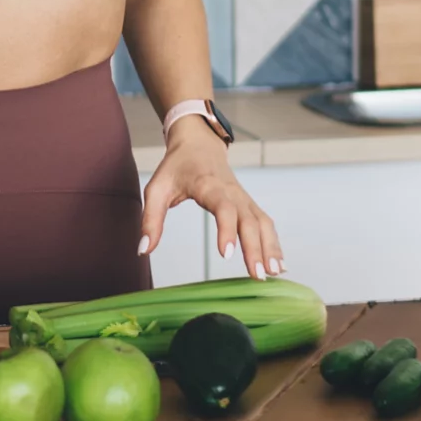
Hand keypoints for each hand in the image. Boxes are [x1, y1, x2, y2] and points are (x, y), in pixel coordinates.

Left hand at [137, 123, 283, 278]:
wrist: (199, 144)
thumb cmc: (176, 167)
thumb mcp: (156, 189)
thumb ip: (150, 219)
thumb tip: (144, 250)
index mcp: (209, 185)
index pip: (224, 208)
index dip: (227, 230)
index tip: (226, 254)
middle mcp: (232, 192)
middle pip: (250, 220)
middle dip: (256, 248)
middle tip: (257, 276)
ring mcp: (244, 198)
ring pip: (263, 223)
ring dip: (271, 249)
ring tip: (273, 275)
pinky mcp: (249, 204)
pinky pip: (265, 223)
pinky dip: (274, 243)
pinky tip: (277, 265)